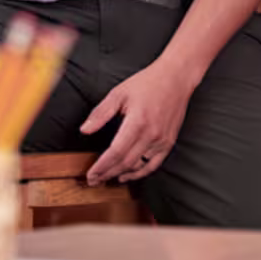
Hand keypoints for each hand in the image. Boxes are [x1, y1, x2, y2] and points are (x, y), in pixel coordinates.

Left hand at [80, 61, 198, 184]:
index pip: (116, 152)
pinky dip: (139, 173)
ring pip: (139, 166)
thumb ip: (101, 113)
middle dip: (107, 174)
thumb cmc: (147, 83)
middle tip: (93, 181)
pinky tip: (127, 175)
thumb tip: (84, 130)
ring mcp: (162, 140)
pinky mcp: (168, 143)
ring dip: (121, 175)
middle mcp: (151, 134)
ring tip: (106, 179)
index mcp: (137, 121)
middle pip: (125, 163)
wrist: (175, 78)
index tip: (90, 174)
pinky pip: (153, 165)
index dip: (102, 166)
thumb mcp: (119, 93)